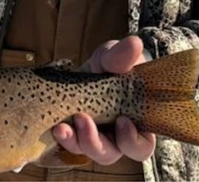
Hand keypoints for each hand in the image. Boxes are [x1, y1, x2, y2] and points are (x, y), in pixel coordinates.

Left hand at [51, 36, 156, 164]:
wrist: (82, 70)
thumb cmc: (107, 67)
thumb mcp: (113, 57)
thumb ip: (122, 55)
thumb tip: (134, 44)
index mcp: (135, 123)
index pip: (142, 144)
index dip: (134, 140)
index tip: (122, 121)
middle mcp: (115, 137)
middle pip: (112, 154)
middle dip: (97, 143)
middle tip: (84, 120)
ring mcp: (92, 138)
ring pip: (87, 153)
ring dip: (76, 141)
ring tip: (63, 126)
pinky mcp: (72, 137)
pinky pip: (68, 146)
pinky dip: (63, 138)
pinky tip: (56, 127)